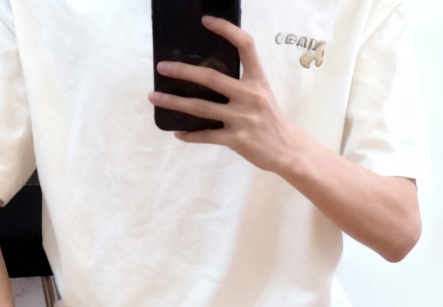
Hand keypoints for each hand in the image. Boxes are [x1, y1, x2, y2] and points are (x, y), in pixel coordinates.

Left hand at [148, 16, 297, 172]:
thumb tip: (208, 77)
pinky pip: (207, 136)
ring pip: (201, 108)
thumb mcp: (262, 94)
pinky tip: (178, 133)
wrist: (287, 149)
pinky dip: (190, 135)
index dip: (226, 30)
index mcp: (258, 80)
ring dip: (174, 102)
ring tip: (154, 97)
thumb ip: (242, 84)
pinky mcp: (236, 139)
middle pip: (211, 78)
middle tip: (162, 67)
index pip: (244, 46)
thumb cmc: (270, 120)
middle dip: (183, 71)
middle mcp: (250, 96)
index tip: (205, 21)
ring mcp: (242, 118)